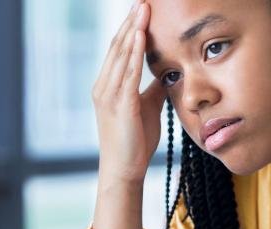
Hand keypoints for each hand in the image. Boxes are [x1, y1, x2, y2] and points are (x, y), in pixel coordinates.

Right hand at [92, 0, 167, 183]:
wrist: (125, 170)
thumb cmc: (135, 142)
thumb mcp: (146, 107)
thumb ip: (152, 88)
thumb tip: (166, 71)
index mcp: (108, 86)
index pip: (119, 50)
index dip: (131, 27)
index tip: (142, 8)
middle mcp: (104, 87)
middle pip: (117, 46)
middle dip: (131, 21)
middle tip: (143, 0)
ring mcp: (109, 95)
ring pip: (120, 55)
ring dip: (133, 29)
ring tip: (143, 8)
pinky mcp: (120, 105)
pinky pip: (127, 74)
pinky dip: (134, 53)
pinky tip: (142, 35)